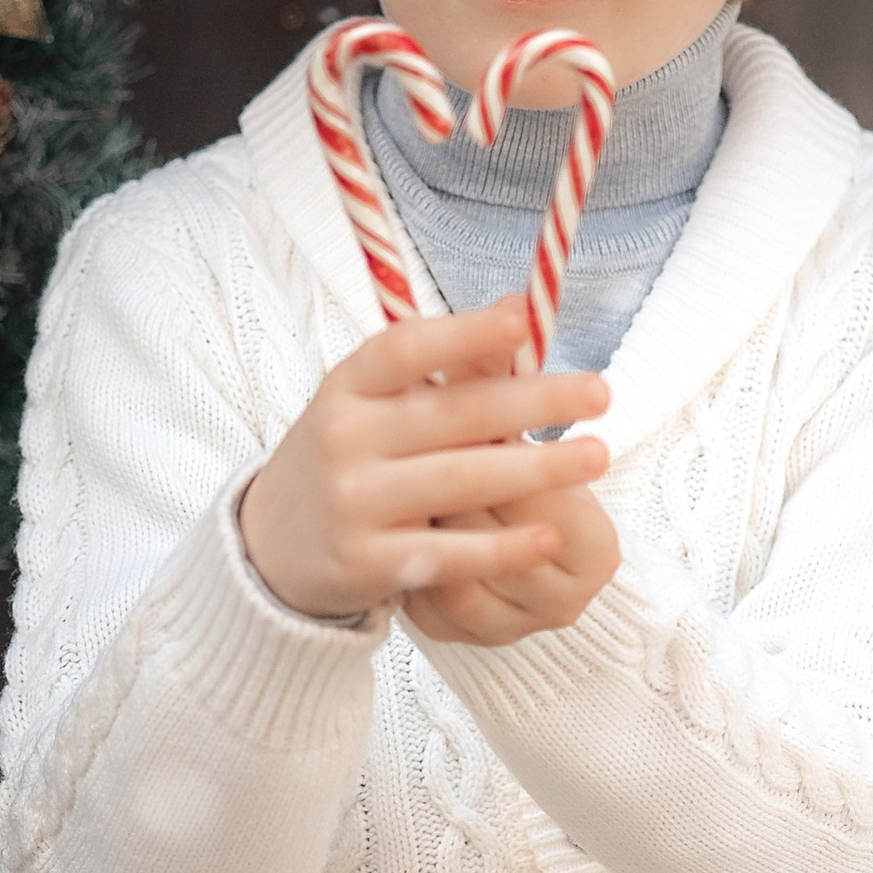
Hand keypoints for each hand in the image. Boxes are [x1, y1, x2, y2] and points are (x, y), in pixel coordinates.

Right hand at [238, 298, 612, 633]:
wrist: (271, 548)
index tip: (524, 321)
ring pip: (459, 482)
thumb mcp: (371, 405)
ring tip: (597, 456)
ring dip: (536, 470)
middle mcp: (344, 439)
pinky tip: (550, 534)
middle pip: (450, 415)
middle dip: (532, 401)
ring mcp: (353, 503)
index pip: (404, 349)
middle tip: (601, 392)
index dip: (462, 334)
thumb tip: (519, 309)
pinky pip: (448, 554)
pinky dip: (503, 546)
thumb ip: (442, 367)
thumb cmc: (347, 460)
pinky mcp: (367, 563)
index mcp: (346, 388)